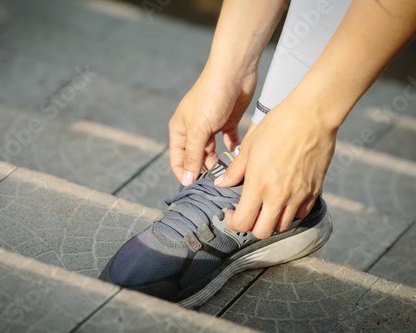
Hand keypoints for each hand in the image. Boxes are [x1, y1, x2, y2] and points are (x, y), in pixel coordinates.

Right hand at [169, 67, 256, 184]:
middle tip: (216, 183)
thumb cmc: (211, 97)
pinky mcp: (228, 122)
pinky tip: (238, 156)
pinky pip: (229, 142)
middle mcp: (194, 129)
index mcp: (180, 130)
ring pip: (212, 152)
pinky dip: (232, 150)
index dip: (184, 174)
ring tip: (228, 173)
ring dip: (219, 163)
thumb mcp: (198, 129)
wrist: (234, 72)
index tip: (196, 188)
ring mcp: (211, 126)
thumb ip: (193, 155)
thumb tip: (186, 179)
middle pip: (196, 158)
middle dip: (204, 171)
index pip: (178, 160)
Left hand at [215, 100, 336, 238]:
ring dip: (272, 220)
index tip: (231, 213)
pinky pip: (301, 213)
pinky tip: (284, 199)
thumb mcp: (249, 147)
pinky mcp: (314, 191)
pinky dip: (291, 212)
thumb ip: (234, 170)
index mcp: (258, 185)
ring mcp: (299, 196)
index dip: (233, 222)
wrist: (311, 116)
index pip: (243, 222)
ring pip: (283, 226)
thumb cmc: (277, 126)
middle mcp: (279, 196)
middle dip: (251, 226)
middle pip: (263, 232)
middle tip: (248, 213)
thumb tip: (222, 183)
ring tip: (266, 205)